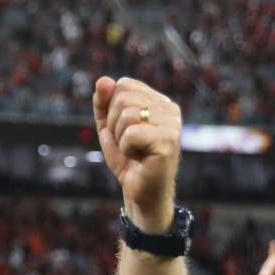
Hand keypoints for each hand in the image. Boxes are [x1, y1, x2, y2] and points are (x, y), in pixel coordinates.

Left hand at [93, 76, 181, 232]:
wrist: (140, 193)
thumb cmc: (128, 162)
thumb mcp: (109, 130)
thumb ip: (104, 105)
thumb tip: (103, 80)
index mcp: (158, 101)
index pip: (123, 85)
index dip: (111, 110)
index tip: (122, 131)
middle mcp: (169, 108)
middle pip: (122, 97)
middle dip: (113, 125)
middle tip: (127, 145)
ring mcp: (172, 123)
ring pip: (126, 115)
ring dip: (119, 138)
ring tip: (133, 152)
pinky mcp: (169, 140)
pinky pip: (131, 133)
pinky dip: (126, 149)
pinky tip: (139, 158)